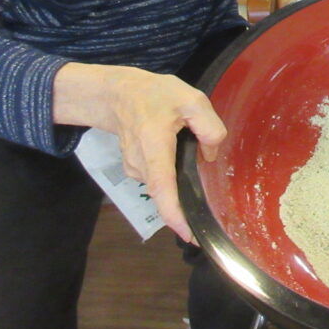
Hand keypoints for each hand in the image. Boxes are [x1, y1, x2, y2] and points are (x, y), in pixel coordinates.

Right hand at [53, 63, 226, 242]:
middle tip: (209, 202)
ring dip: (181, 180)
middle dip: (187, 200)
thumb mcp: (191, 99)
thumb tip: (210, 156)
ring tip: (189, 153)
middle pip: (167, 192)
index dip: (175, 215)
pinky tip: (178, 155)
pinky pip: (160, 179)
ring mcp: (135, 169)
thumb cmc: (155, 95)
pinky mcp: (136, 169)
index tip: (189, 235)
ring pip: (165, 184)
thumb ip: (208, 126)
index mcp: (154, 146)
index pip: (163, 188)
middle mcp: (140, 164)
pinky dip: (172, 175)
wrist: (118, 94)